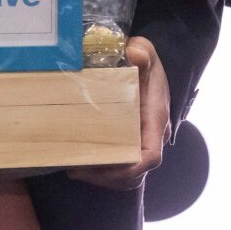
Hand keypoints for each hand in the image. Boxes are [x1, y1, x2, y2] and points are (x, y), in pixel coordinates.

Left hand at [70, 36, 170, 188]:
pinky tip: (80, 162)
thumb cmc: (147, 63)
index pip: (151, 157)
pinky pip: (120, 165)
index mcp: (155, 121)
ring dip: (102, 177)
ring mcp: (141, 142)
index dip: (130, 170)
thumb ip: (142, 52)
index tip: (105, 169)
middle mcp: (152, 137)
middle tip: (77, 170)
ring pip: (127, 175)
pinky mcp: (130, 142)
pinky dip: (102, 170)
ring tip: (74, 169)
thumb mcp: (146, 52)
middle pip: (135, 173)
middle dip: (107, 178)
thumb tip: (134, 53)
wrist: (147, 64)